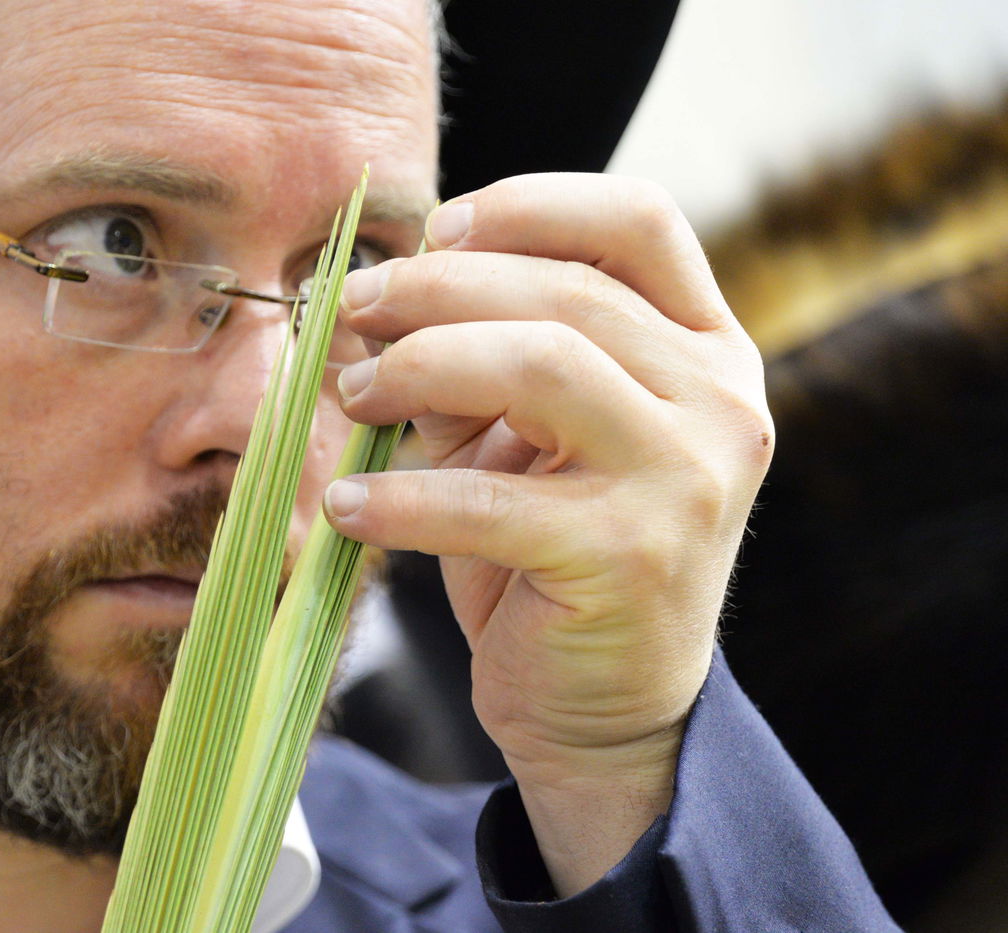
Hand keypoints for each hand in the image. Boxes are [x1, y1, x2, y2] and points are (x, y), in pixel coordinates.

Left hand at [324, 174, 773, 893]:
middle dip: (434, 289)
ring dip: (420, 366)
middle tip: (351, 313)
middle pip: (567, 290)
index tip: (433, 232)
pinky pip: (491, 502)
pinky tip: (348, 505)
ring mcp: (688, 478)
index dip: (527, 206)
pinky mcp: (631, 557)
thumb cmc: (552, 552)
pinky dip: (401, 496)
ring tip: (352, 393)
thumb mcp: (520, 438)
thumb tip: (372, 299)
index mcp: (704, 349)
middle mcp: (718, 401)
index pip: (638, 221)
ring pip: (543, 365)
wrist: (601, 704)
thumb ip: (470, 363)